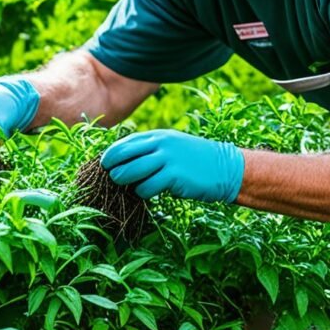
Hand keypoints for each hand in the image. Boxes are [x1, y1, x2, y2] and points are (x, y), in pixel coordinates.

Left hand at [101, 130, 244, 202]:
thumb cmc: (195, 160)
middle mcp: (160, 144)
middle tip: (113, 178)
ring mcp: (167, 159)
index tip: (105, 165)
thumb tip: (124, 160)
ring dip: (124, 182)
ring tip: (129, 186)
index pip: (124, 143)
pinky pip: (146, 187)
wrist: (225, 168)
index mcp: (157, 136)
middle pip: (122, 156)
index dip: (110, 155)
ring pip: (130, 172)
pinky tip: (149, 193)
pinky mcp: (173, 176)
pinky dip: (143, 192)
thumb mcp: (172, 145)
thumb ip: (151, 148)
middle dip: (112, 169)